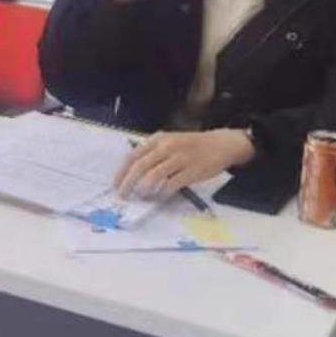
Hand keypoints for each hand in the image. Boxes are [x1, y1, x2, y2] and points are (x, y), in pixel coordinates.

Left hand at [115, 128, 254, 199]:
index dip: (122, 171)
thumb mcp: (170, 142)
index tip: (115, 184)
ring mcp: (179, 158)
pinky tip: (160, 197)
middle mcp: (167, 147)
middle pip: (141, 165)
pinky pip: (173, 183)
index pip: (134, 155)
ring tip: (140, 196)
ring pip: (155, 174)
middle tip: (123, 195)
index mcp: (158, 139)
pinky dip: (163, 192)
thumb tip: (134, 173)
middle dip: (128, 182)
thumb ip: (154, 153)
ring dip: (144, 188)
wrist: (220, 144)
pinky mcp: (191, 171)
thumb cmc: (192, 145)